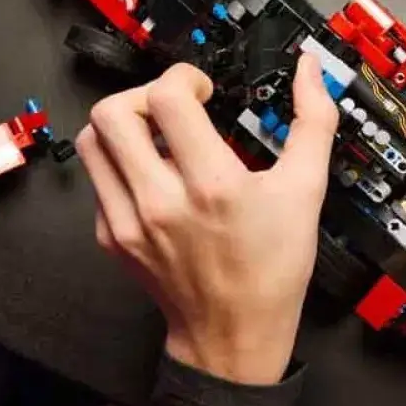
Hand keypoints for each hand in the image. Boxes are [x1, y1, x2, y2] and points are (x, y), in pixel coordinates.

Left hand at [76, 55, 338, 384]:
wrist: (233, 336)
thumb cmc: (273, 267)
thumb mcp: (307, 190)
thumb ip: (313, 122)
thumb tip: (309, 70)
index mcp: (212, 185)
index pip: (168, 100)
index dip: (184, 79)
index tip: (204, 92)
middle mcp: (160, 201)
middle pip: (113, 113)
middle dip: (145, 95)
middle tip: (173, 109)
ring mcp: (128, 222)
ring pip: (92, 142)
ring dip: (124, 126)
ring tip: (158, 137)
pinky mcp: (111, 237)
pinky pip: (99, 180)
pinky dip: (122, 165)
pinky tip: (154, 176)